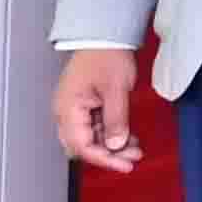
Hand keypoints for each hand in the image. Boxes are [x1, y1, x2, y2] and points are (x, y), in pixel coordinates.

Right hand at [54, 47, 144, 173]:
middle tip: (133, 158)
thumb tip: (115, 146)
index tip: (125, 165)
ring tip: (136, 149)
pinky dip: (110, 134)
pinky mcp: (84, 105)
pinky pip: (94, 127)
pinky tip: (129, 138)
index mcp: (67, 108)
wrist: (104, 35)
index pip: (81, 144)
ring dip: (111, 145)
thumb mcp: (116, 89)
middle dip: (107, 155)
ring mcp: (74, 108)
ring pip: (89, 137)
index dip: (103, 158)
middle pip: (82, 145)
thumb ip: (115, 119)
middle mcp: (65, 112)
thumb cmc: (107, 57)